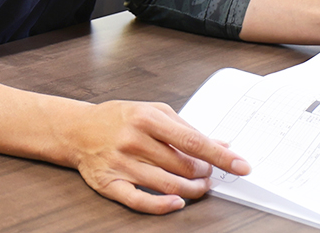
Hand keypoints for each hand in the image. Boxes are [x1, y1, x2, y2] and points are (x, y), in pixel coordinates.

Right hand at [69, 99, 249, 213]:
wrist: (78, 129)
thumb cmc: (121, 118)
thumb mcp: (155, 113)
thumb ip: (187, 128)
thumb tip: (221, 143)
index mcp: (148, 118)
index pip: (193, 140)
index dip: (220, 156)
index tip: (241, 165)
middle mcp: (134, 140)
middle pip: (183, 166)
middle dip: (204, 173)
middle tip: (210, 173)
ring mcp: (121, 164)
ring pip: (167, 185)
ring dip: (192, 189)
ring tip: (200, 186)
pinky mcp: (110, 184)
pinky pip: (140, 201)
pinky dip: (162, 206)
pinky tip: (178, 202)